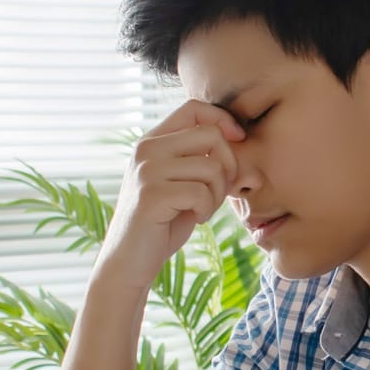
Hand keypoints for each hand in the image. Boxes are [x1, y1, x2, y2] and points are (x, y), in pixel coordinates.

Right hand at [94, 101, 243, 293]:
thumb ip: (201, 159)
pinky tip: (194, 218)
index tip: (238, 142)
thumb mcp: (182, 183)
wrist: (129, 262)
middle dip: (228, 165)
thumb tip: (241, 137)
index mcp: (152, 141)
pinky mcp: (152, 195)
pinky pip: (202, 192)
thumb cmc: (162, 223)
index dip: (223, 120)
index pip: (194, 108)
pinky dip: (206, 209)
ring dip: (217, 194)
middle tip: (218, 192)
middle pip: (211, 135)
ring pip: (211, 167)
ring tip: (202, 209)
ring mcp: (147, 171)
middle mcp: (146, 149)